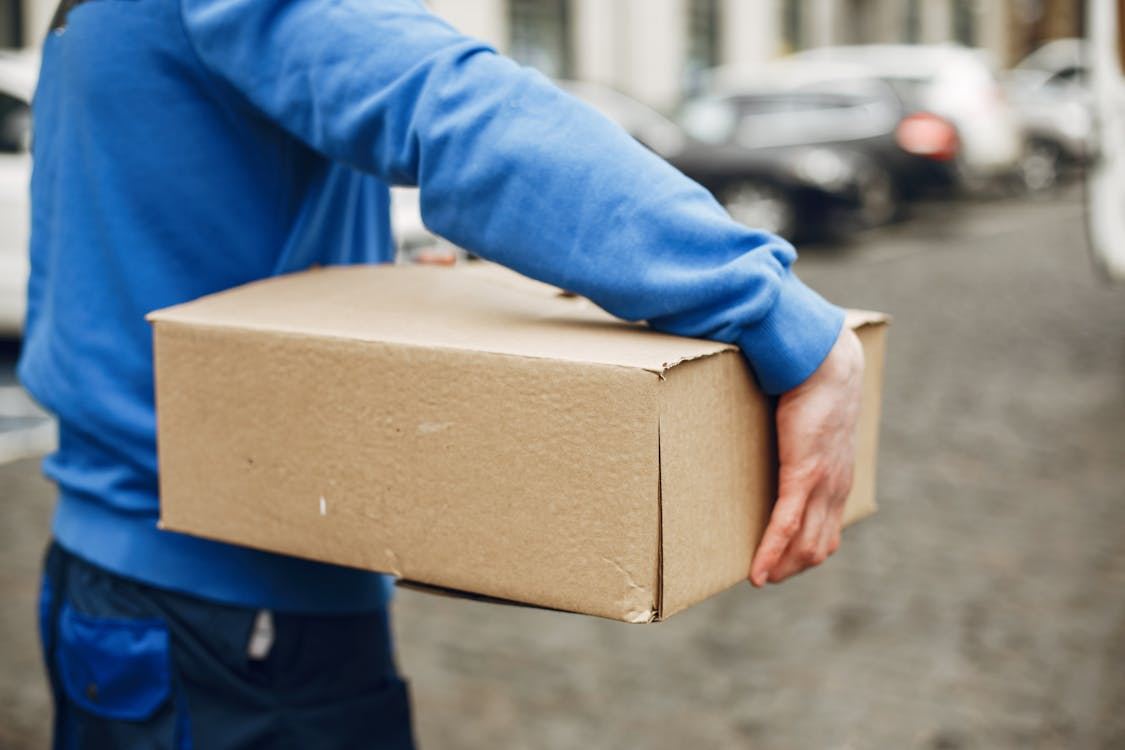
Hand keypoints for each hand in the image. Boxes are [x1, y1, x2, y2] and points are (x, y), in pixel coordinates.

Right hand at [749, 326, 864, 586]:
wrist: (825, 362)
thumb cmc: (811, 382)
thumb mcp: (809, 419)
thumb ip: (798, 435)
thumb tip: (777, 435)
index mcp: (837, 477)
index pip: (826, 532)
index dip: (803, 553)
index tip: (779, 563)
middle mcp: (835, 487)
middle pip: (817, 547)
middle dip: (790, 568)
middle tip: (763, 576)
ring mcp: (823, 484)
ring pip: (805, 546)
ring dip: (780, 567)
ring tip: (757, 578)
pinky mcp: (804, 474)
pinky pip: (785, 525)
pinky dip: (769, 553)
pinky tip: (754, 573)